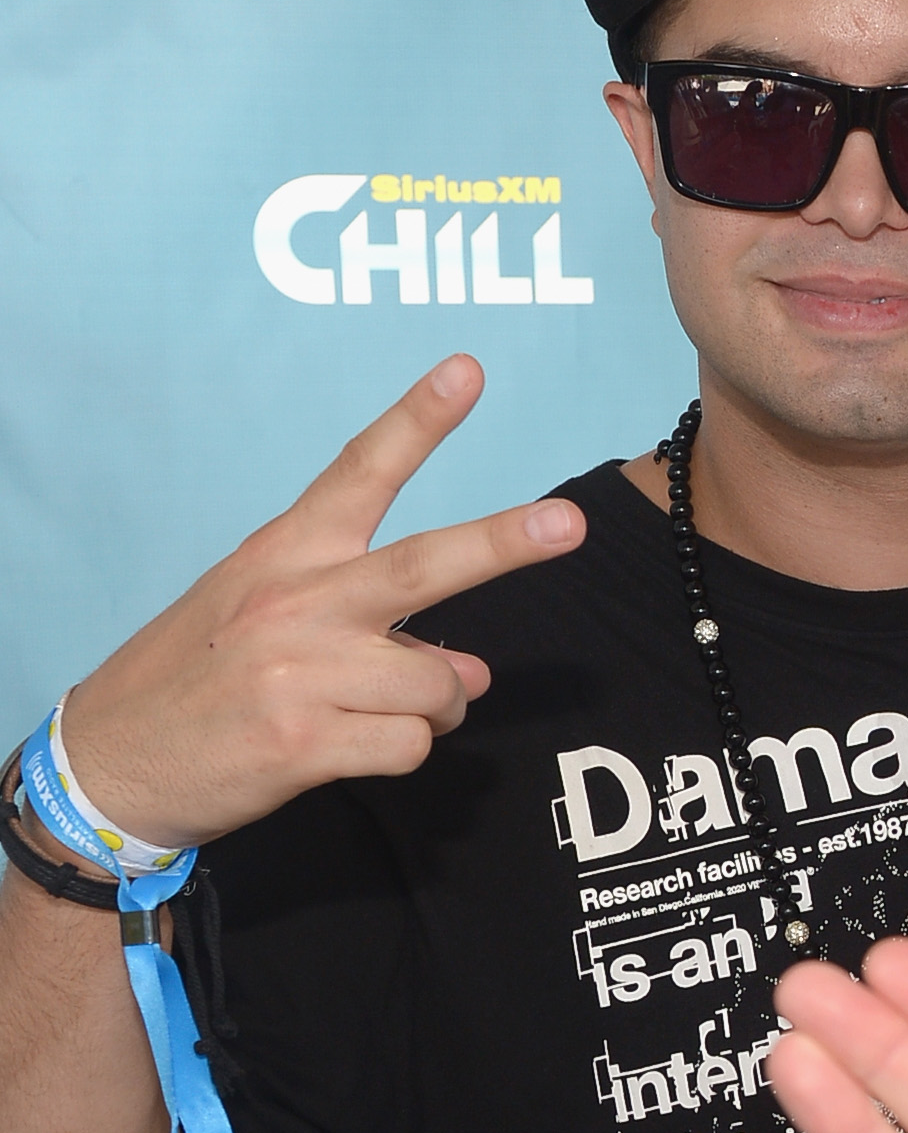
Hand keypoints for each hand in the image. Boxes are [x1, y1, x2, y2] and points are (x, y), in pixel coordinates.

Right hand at [41, 358, 583, 847]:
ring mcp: (301, 672)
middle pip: (425, 565)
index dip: (419, 420)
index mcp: (285, 553)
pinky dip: (400, 752)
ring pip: (439, 681)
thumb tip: (470, 669)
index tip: (468, 370)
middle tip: (570, 524)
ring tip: (380, 711)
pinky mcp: (303, 742)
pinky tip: (347, 750)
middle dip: (506, 542)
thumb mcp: (265, 620)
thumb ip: (369, 626)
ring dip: (435, 706)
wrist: (111, 762)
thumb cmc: (198, 680)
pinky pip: (410, 744)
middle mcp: (297, 601)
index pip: (360, 472)